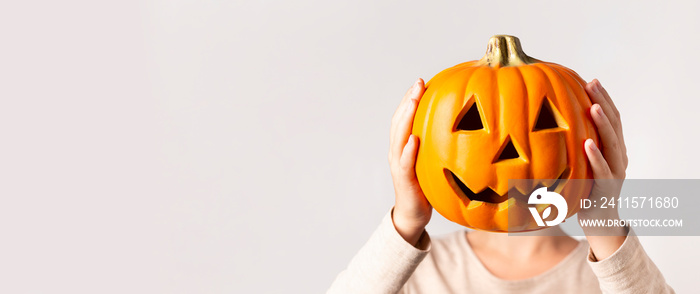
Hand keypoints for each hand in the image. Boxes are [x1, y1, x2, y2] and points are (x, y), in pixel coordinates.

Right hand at [388, 79, 431, 245]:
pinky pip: (404, 163)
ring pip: (399, 136)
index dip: (411, 98)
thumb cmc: (429, 188)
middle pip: (399, 121)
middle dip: (408, 100)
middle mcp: (398, 151)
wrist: (415, 216)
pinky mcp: (404, 180)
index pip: (406, 116)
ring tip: (414, 100)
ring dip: (406, 117)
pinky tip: (414, 138)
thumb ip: (444, 143)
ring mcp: (399, 164)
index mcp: (406, 144)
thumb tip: (471, 126)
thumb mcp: (438, 161)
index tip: (423, 80)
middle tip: (419, 83)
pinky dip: (408, 150)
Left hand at [578, 79, 628, 259]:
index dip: (603, 98)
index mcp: (612, 149)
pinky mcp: (608, 189)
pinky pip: (603, 171)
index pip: (611, 118)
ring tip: (593, 106)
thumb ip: (571, 144)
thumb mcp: (578, 163)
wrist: (599, 222)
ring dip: (603, 124)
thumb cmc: (583, 190)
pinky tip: (586, 144)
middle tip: (592, 84)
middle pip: (615, 125)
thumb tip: (545, 121)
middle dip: (604, 102)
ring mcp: (616, 172)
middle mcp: (618, 157)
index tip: (590, 80)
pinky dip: (595, 157)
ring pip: (613, 144)